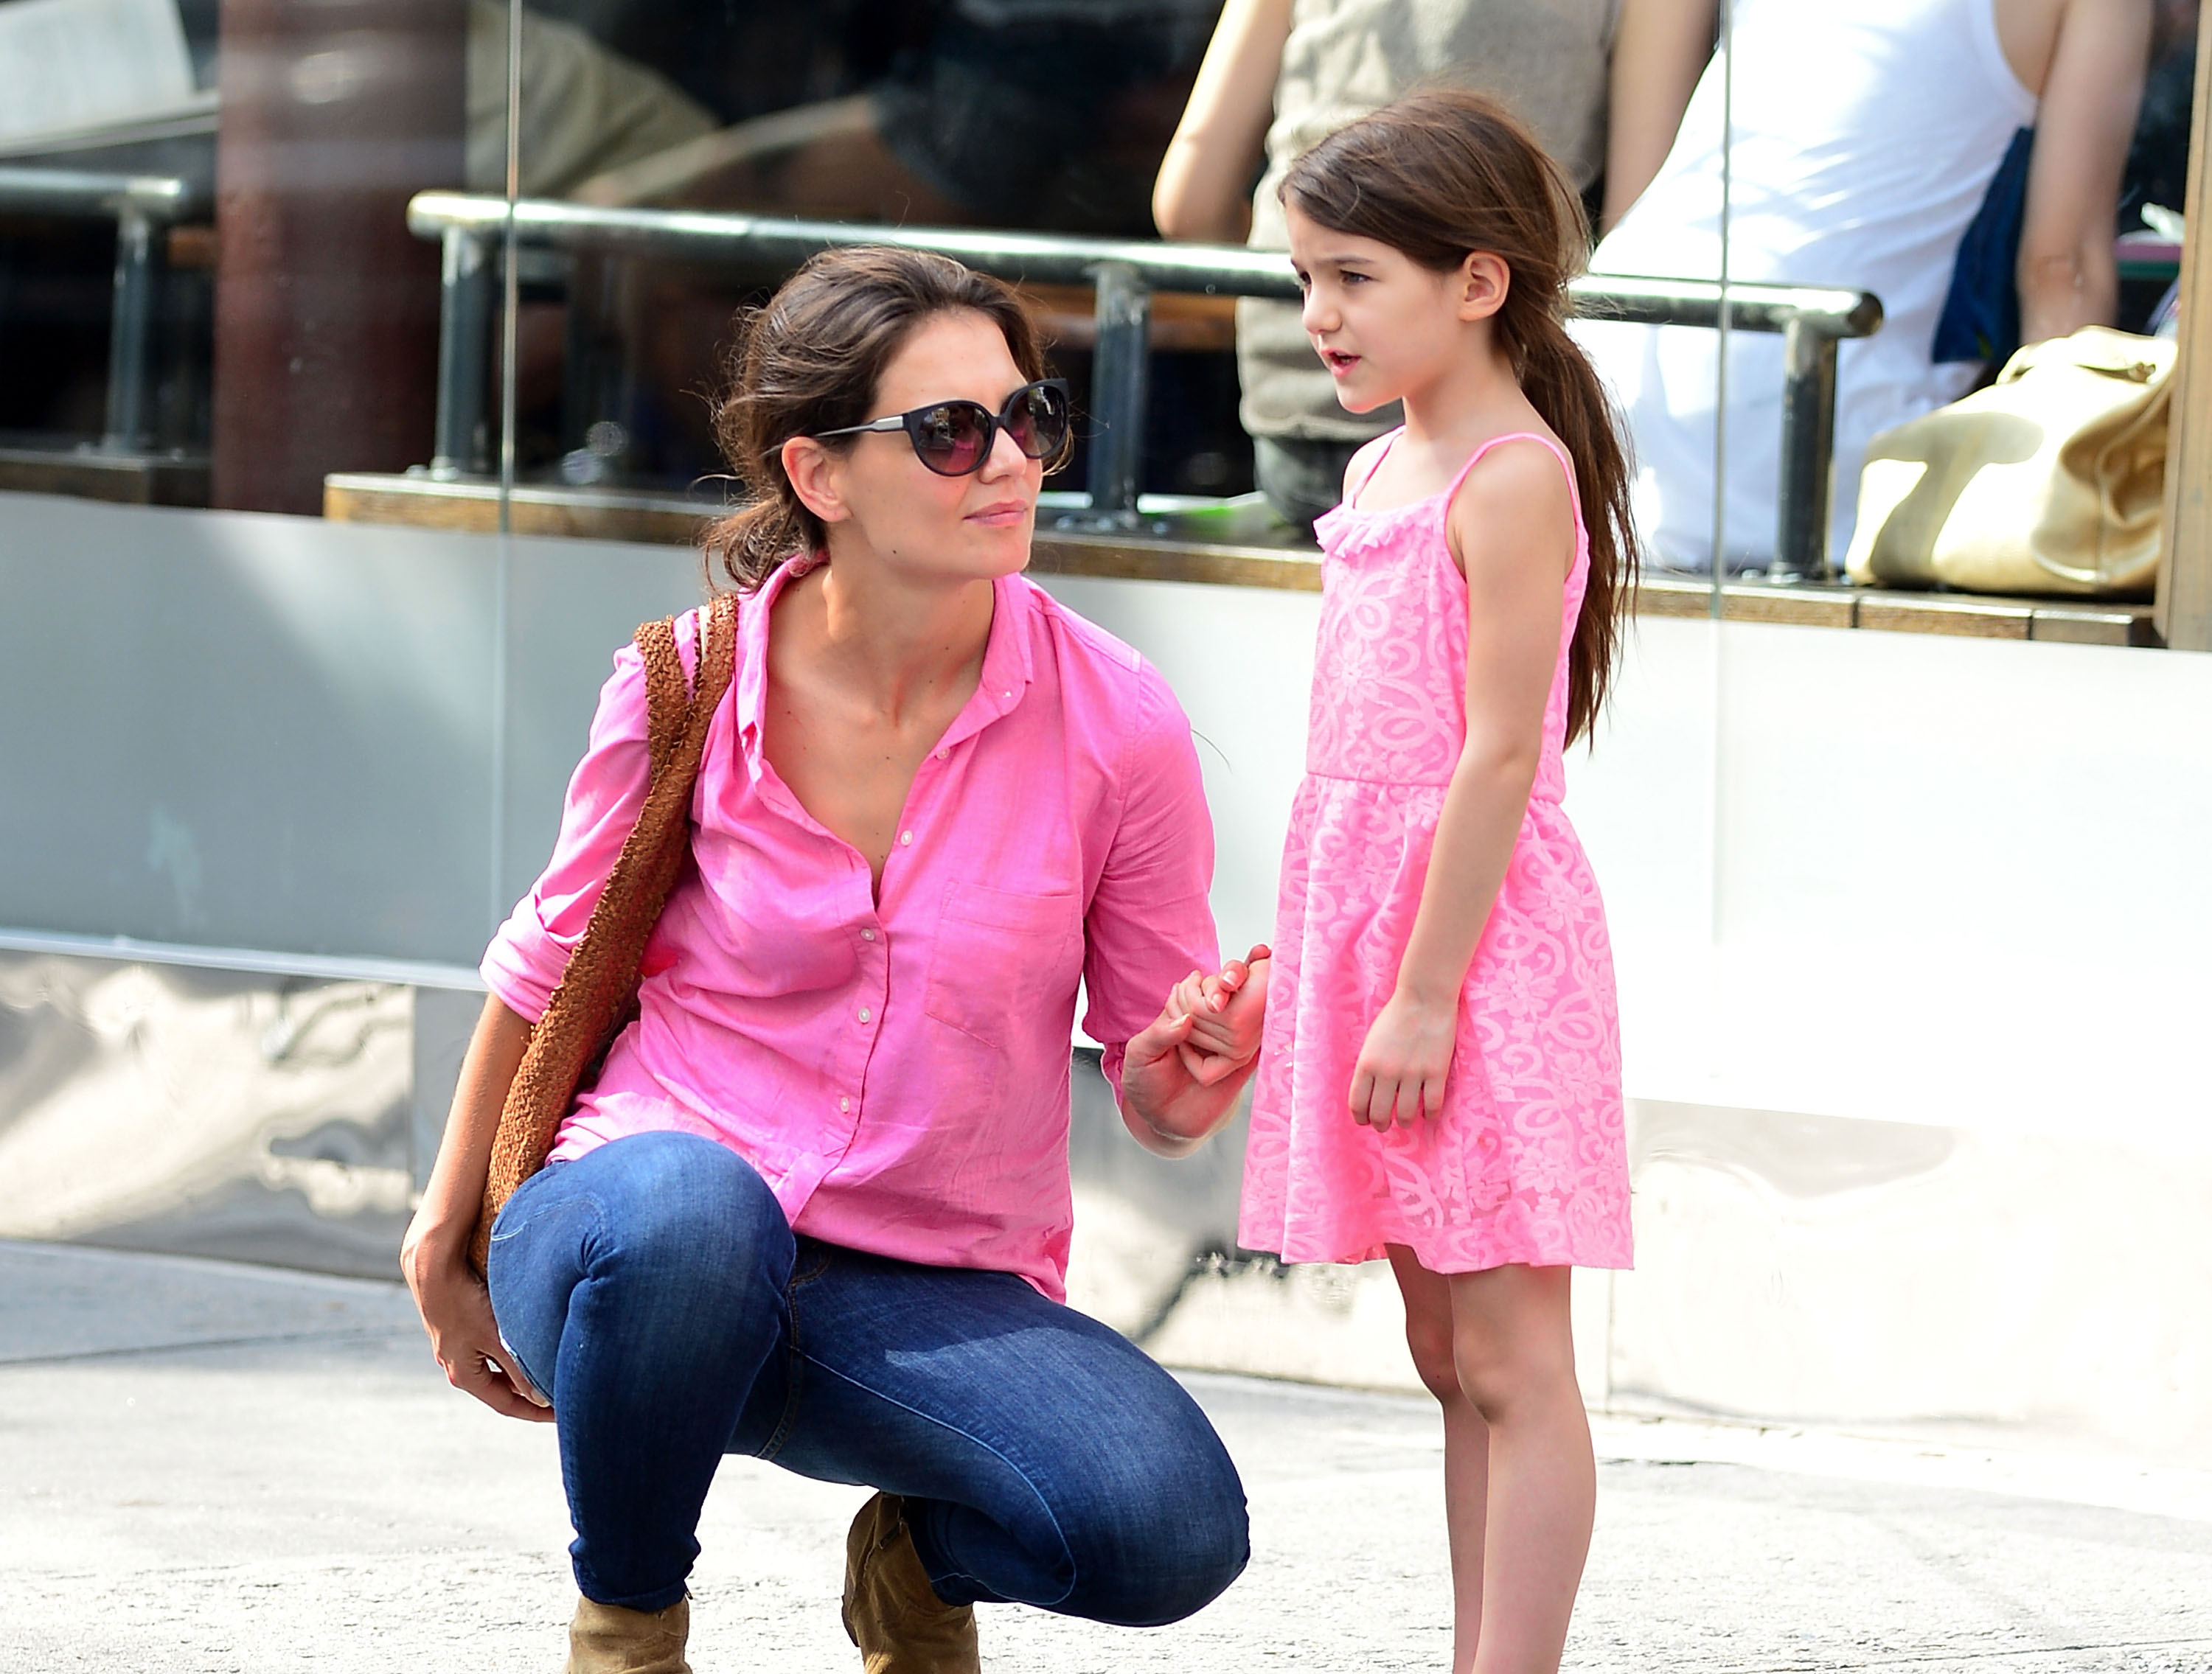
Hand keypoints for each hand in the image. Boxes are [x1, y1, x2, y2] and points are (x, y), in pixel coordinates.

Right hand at [400, 1211, 553, 1422]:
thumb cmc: (464, 1302)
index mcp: (464, 1376)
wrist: (432, 1268)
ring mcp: (456, 1347)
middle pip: (500, 1388)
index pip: (506, 1405)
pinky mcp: (458, 1328)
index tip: (561, 1413)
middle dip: (529, 1392)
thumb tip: (539, 1399)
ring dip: (520, 1370)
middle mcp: (456, 1365)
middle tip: (559, 1391)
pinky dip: (509, 1351)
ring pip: (495, 1366)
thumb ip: (519, 1369)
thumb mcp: (495, 1339)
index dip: (535, 1413)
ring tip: (549, 1367)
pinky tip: (527, 1340)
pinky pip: (489, 1348)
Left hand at [1121, 944, 1272, 1150]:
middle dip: (1228, 984)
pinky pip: (1255, 1045)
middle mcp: (1209, 1023)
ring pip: (1245, 1011)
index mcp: (1184, 1014)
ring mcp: (1228, 1042)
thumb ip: (1158, 1035)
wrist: (1162, 1120)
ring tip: (1249, 990)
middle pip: (1227, 994)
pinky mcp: (1242, 1063)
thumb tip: (1186, 1020)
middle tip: (1226, 986)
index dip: (1204, 981)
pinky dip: (1260, 1031)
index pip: (1200, 989)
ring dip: (1249, 999)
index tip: (1203, 978)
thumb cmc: (1145, 1083)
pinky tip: (1256, 1022)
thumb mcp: (1140, 1056)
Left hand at [1349, 987, 1456, 1130]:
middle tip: (1385, 1125)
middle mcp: (1387, 1072)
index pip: (1357, 1104)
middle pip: (1379, 1115)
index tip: (1366, 1120)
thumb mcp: (1372, 1042)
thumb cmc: (1395, 1018)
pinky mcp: (1436, 1072)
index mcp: (1367, 1063)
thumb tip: (1370, 1096)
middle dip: (1381, 1125)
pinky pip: (1432, 1106)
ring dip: (1404, 1122)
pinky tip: (1426, 1113)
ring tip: (1405, 1119)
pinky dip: (1428, 1115)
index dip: (1361, 1118)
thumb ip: (1369, 1068)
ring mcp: (1413, 1073)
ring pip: (1405, 1115)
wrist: (1424, 998)